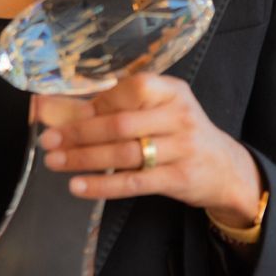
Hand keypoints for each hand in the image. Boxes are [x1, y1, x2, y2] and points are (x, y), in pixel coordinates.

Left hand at [36, 74, 263, 226]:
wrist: (227, 169)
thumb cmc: (179, 133)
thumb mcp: (160, 110)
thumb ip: (119, 105)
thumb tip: (57, 107)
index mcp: (171, 91)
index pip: (131, 89)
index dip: (96, 102)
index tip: (65, 112)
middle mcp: (179, 116)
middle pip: (121, 124)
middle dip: (79, 132)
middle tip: (48, 140)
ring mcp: (182, 148)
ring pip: (124, 153)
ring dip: (83, 158)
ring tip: (54, 161)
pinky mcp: (179, 178)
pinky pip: (134, 182)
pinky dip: (102, 185)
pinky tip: (78, 186)